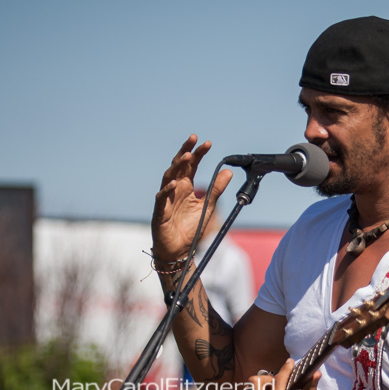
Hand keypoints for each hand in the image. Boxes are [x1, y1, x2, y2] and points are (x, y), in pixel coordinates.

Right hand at [151, 135, 232, 262]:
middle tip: (194, 139)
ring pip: (168, 178)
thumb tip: (228, 172)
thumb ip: (216, 189)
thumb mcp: (208, 207)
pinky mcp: (160, 212)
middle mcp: (175, 189)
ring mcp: (166, 199)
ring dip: (177, 167)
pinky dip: (167, 191)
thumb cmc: (190, 228)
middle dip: (185, 151)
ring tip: (187, 157)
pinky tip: (175, 184)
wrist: (179, 250)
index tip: (207, 143)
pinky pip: (161, 199)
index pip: (192, 165)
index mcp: (186, 186)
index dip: (198, 153)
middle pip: (178, 166)